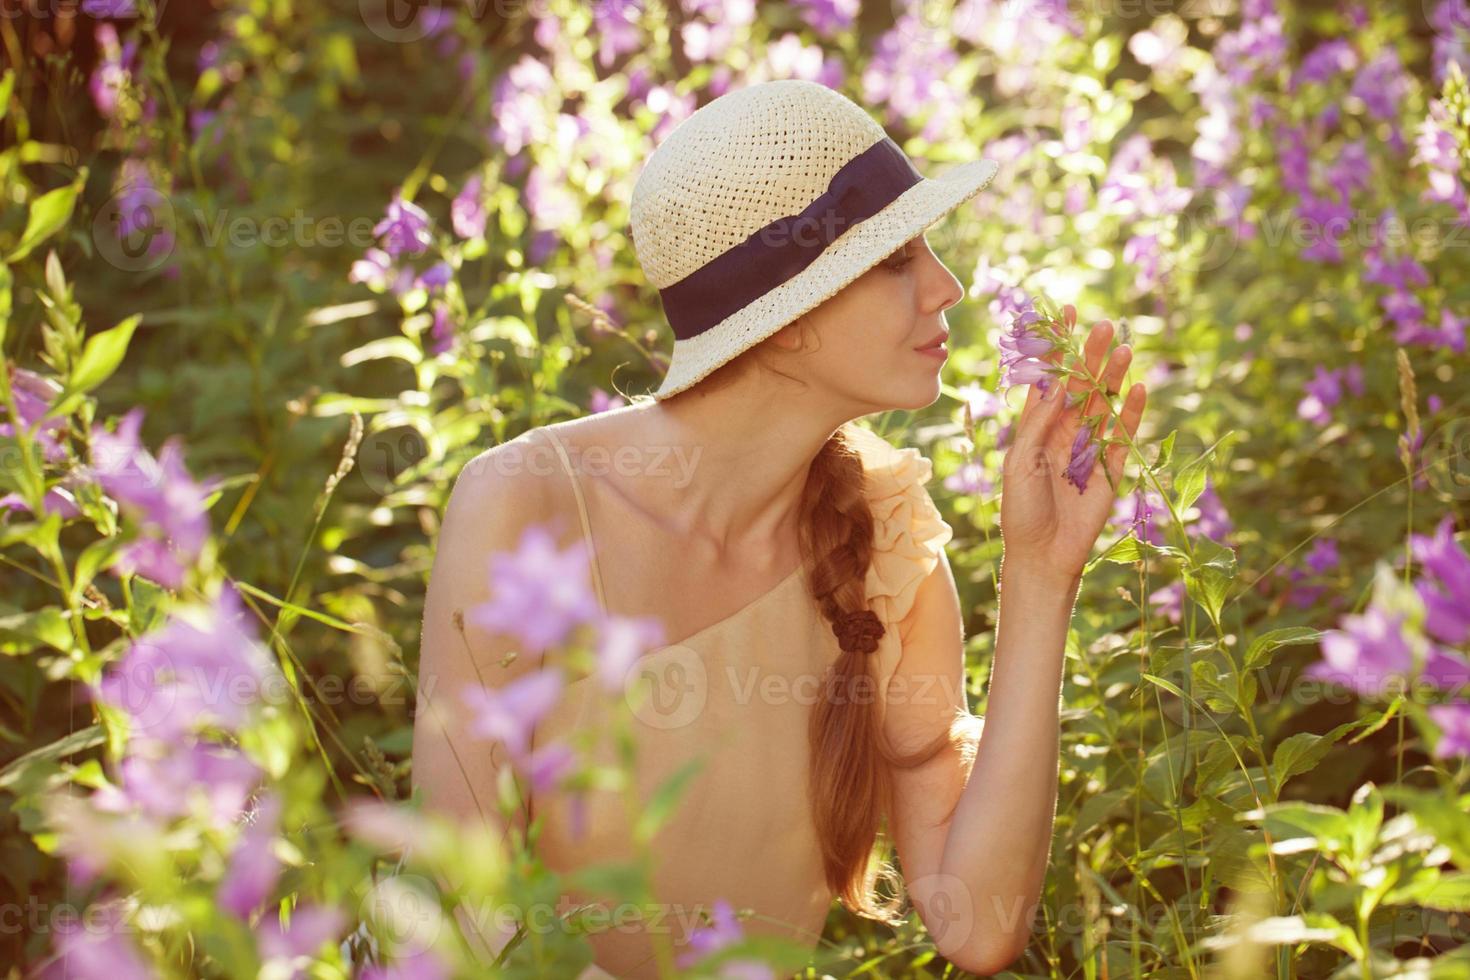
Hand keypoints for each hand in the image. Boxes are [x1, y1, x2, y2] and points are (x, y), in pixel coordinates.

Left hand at [998, 309, 1147, 584]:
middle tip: (1103, 327)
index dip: (1059, 349)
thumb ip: (1037, 424)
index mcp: (1036, 427)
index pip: (1050, 379)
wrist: (1042, 553)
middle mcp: (1064, 431)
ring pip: (1104, 405)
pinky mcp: (1111, 467)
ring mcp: (1089, 448)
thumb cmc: (1021, 509)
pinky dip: (1132, 413)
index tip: (1067, 315)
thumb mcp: (1020, 463)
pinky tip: (1138, 389)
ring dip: (1113, 378)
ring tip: (1124, 349)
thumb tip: (1056, 386)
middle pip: (1082, 386)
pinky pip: (1124, 435)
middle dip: (1091, 357)